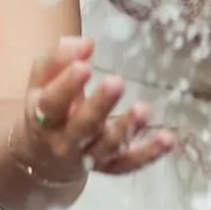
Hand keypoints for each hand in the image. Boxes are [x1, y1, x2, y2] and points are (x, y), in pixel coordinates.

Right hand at [9, 36, 175, 188]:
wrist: (43, 157)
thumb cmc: (48, 107)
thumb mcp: (42, 83)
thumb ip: (58, 60)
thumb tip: (84, 43)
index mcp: (43, 118)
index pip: (52, 104)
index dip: (66, 86)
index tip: (84, 66)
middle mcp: (64, 142)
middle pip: (83, 126)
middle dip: (100, 105)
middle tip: (116, 82)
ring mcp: (89, 157)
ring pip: (109, 146)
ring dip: (128, 129)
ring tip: (144, 109)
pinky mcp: (111, 166)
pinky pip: (131, 162)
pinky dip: (150, 153)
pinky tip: (168, 138)